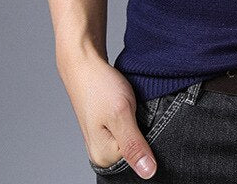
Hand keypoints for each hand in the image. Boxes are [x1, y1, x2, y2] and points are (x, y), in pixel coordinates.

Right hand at [57, 45, 157, 178]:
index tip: (150, 120)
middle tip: (141, 110)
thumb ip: (134, 144)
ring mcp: (103, 140)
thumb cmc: (100, 86)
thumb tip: (148, 173)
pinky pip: (127, 130)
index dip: (152, 140)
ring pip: (133, 139)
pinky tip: (134, 108)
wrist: (85, 63)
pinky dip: (134, 119)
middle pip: (136, 151)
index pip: (140, 159)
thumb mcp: (122, 114)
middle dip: (145, 133)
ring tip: (135, 107)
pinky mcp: (106, 127)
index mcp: (104, 156)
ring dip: (140, 124)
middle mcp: (102, 152)